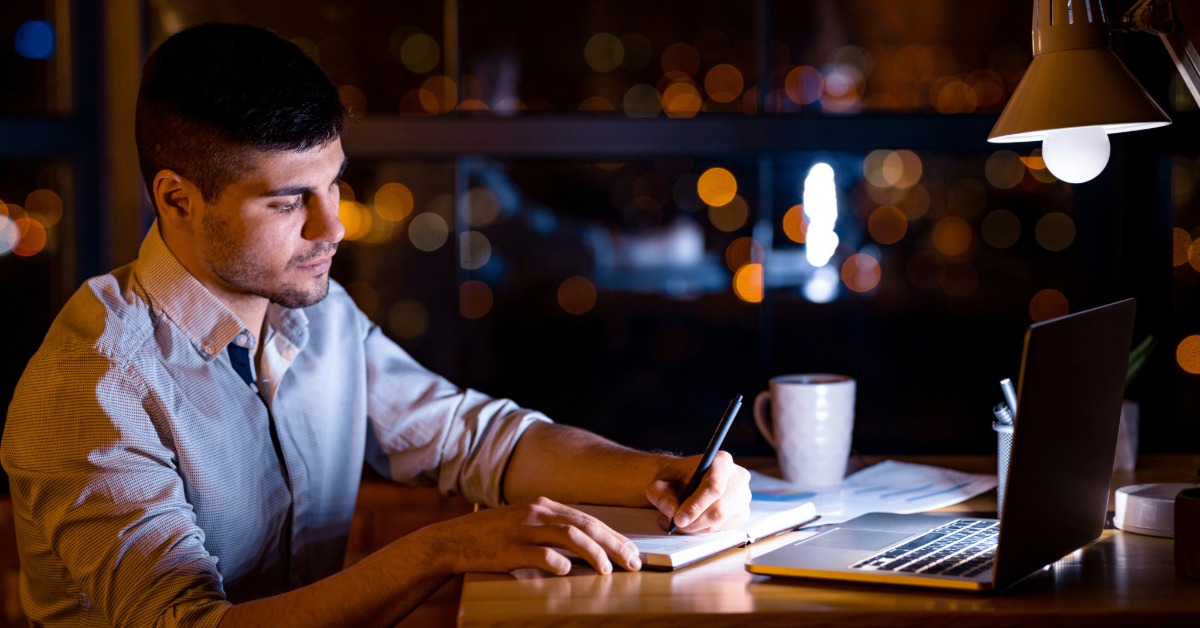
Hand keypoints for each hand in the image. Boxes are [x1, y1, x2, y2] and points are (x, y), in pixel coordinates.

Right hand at [414, 497, 642, 575]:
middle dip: (613, 543)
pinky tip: (568, 571)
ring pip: (569, 536)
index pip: (587, 518)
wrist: (453, 540)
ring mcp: (524, 529)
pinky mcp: (511, 548)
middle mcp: (537, 512)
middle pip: (585, 525)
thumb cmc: (492, 536)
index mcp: (543, 505)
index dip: (612, 535)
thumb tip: (586, 543)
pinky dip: (558, 562)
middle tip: (632, 561)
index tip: (631, 550)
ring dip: (594, 553)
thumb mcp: (524, 522)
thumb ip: (551, 527)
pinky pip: (541, 554)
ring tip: (608, 569)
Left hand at [645, 451, 750, 533]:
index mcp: (721, 461)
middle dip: (694, 521)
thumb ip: (661, 494)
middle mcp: (738, 477)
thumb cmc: (675, 479)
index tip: (678, 519)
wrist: (684, 481)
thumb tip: (672, 510)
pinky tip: (692, 522)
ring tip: (678, 523)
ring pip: (720, 521)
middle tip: (675, 525)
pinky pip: (722, 528)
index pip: (714, 486)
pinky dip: (704, 529)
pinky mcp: (742, 513)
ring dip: (696, 527)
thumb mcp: (660, 481)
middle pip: (719, 508)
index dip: (696, 505)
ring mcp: (743, 496)